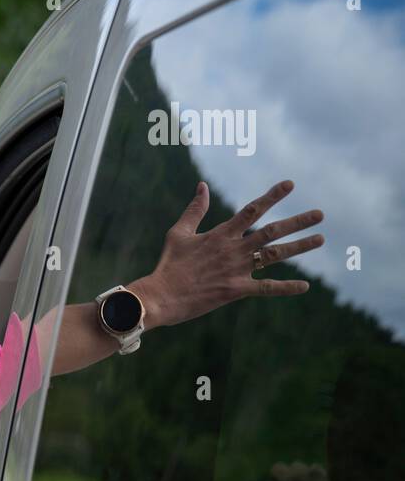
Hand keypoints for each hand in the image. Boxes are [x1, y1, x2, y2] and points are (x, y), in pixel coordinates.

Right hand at [129, 179, 322, 329]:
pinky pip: (266, 288)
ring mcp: (236, 270)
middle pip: (272, 231)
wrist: (160, 296)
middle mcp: (233, 249)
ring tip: (319, 239)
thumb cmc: (169, 264)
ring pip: (275, 255)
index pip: (252, 210)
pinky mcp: (235, 290)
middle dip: (298, 222)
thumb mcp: (179, 233)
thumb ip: (195, 210)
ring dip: (299, 247)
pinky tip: (305, 286)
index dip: (272, 196)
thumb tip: (202, 186)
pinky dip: (286, 287)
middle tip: (320, 214)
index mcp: (220, 234)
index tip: (290, 184)